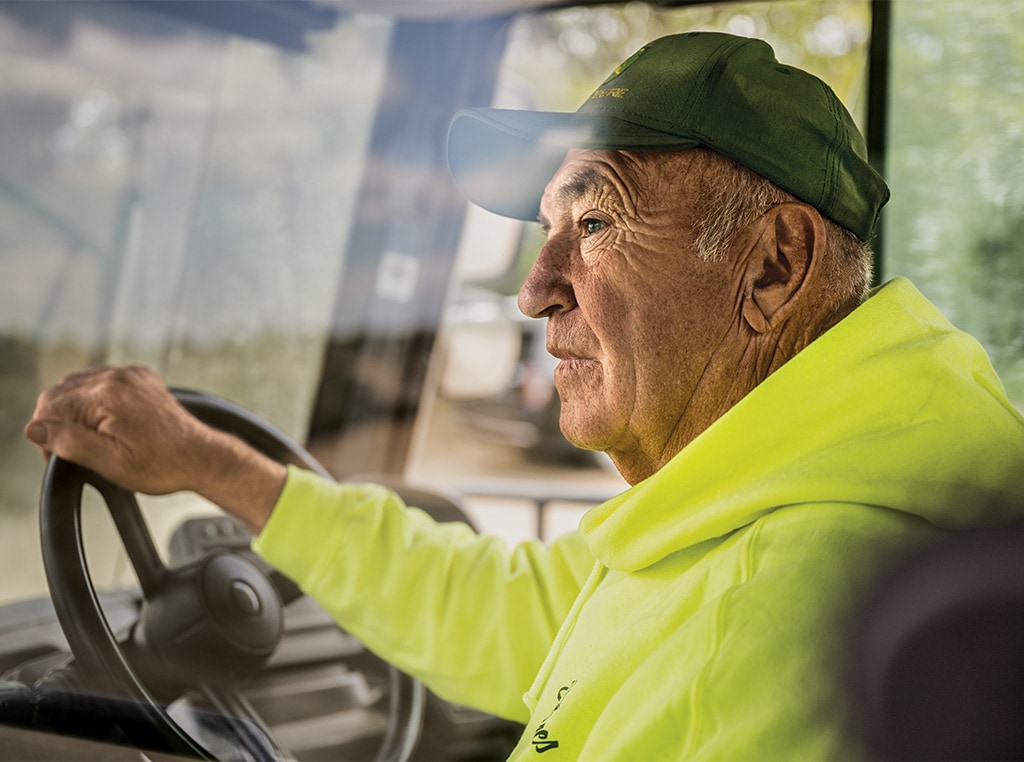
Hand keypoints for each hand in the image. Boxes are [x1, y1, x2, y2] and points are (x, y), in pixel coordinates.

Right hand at [24, 365, 285, 529]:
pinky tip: (109, 425)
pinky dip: (97, 403)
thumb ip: (69, 442)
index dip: (47, 435)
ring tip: (95, 440)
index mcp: (107, 394)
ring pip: (79, 387)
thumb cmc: (161, 464)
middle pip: (61, 394)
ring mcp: (131, 375)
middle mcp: (118, 376)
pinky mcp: (141, 379)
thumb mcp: (109, 462)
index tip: (61, 456)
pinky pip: (103, 384)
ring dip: (77, 412)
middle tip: (79, 452)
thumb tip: (34, 427)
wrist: (201, 457)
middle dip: (61, 423)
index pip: (49, 406)